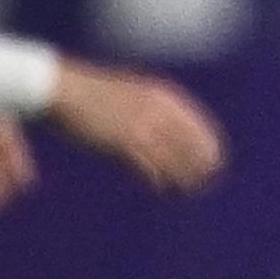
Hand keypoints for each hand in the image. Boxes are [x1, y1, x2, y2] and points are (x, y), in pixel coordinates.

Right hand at [47, 60, 228, 192]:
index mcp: (162, 95)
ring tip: (189, 189)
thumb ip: (154, 107)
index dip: (210, 145)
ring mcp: (140, 125)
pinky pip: (148, 166)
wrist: (63, 89)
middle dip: (202, 164)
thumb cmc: (95, 93)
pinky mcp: (122, 141)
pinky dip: (157, 178)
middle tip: (208, 181)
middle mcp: (156, 109)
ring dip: (184, 176)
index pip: (199, 124)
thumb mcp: (133, 91)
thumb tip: (169, 127)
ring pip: (173, 158)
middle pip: (191, 144)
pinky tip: (160, 187)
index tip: (217, 160)